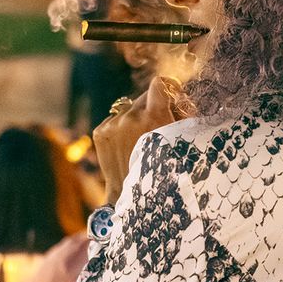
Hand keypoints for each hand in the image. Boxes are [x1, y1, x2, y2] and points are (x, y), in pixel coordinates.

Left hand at [93, 77, 190, 202]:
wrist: (133, 197)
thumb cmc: (164, 172)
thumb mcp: (179, 142)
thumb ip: (181, 117)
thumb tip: (182, 99)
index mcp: (153, 117)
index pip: (160, 84)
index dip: (169, 87)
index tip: (172, 93)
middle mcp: (131, 117)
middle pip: (145, 96)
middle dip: (154, 107)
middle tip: (160, 124)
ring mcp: (113, 124)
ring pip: (129, 108)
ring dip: (137, 117)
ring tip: (141, 140)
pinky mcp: (100, 131)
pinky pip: (115, 119)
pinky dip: (122, 127)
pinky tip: (127, 145)